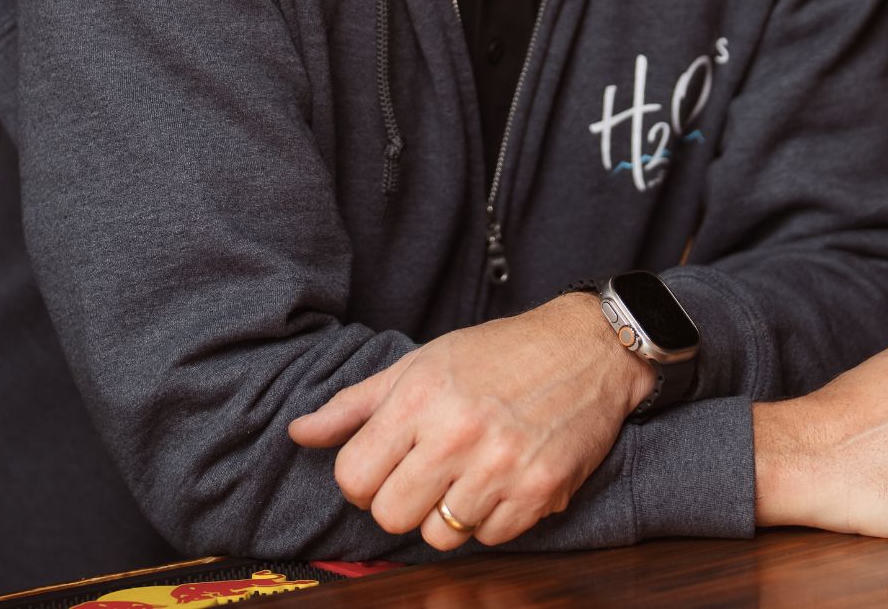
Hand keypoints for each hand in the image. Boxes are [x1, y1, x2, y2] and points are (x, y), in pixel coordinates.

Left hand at [288, 292, 651, 550]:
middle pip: (390, 516)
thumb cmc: (499, 354)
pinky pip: (490, 538)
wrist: (587, 349)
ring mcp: (500, 467)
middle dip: (401, 502)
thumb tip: (300, 433)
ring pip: (439, 536)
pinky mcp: (540, 492)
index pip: (353, 478)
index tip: (385, 466)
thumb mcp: (421, 365)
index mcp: (419, 398)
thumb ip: (356, 405)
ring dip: (446, 515)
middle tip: (425, 475)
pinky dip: (491, 519)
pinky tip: (501, 482)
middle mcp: (457, 434)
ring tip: (466, 477)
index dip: (363, 479)